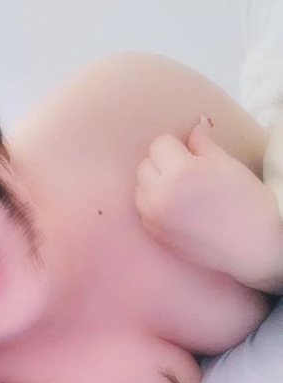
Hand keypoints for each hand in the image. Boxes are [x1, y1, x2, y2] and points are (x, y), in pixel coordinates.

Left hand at [135, 117, 281, 287]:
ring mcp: (154, 218)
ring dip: (154, 185)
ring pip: (140, 189)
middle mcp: (160, 195)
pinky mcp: (155, 235)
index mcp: (180, 172)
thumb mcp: (226, 164)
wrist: (252, 246)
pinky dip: (154, 206)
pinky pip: (143, 211)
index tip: (190, 154)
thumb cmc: (245, 202)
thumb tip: (195, 126)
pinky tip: (176, 209)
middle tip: (186, 172)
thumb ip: (202, 144)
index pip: (159, 144)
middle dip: (162, 164)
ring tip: (180, 191)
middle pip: (144, 166)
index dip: (176, 146)